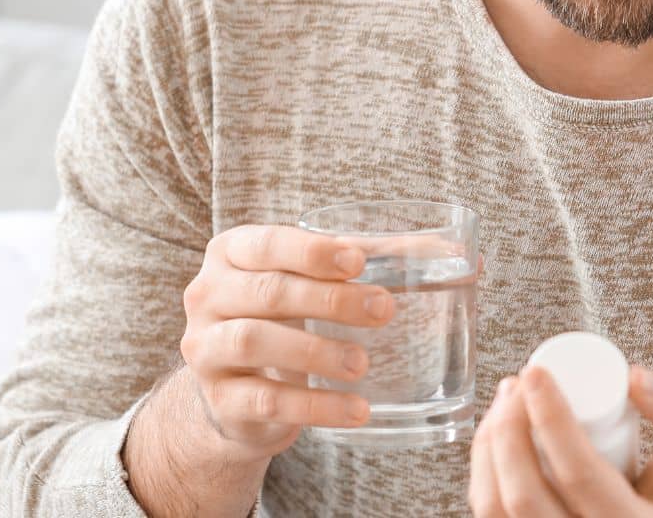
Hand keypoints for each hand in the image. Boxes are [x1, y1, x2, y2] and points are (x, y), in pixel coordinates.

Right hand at [177, 224, 396, 460]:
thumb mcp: (308, 282)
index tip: (359, 262)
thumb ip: (364, 260)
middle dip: (329, 300)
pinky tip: (356, 409)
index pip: (267, 244)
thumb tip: (447, 249)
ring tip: (363, 363)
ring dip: (316, 351)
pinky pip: (265, 401)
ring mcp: (205, 350)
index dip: (312, 252)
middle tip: (384, 311)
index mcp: (230, 253)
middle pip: (268, 292)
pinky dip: (316, 406)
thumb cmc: (282, 317)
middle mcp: (207, 296)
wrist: (238, 393)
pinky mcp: (219, 401)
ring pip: (255, 342)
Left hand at [467, 362, 652, 516]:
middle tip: (517, 384)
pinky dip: (484, 471)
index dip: (550, 419)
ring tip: (506, 403)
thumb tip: (633, 377)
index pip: (580, 476)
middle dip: (507, 429)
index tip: (537, 374)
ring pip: (496, 511)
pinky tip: (498, 436)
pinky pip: (491, 516)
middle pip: (524, 497)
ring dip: (489, 448)